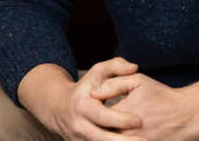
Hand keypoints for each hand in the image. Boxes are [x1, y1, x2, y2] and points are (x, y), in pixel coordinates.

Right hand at [19, 59, 147, 140]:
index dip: (120, 119)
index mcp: (83, 106)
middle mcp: (80, 126)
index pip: (102, 116)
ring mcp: (80, 140)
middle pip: (102, 139)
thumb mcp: (96, 73)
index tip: (139, 120)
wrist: (59, 108)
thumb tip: (134, 67)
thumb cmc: (84, 89)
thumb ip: (116, 66)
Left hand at [92, 73, 198, 140]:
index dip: (93, 114)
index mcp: (121, 113)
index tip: (92, 111)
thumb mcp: (138, 81)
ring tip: (107, 130)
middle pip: (102, 133)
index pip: (98, 117)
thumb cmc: (162, 96)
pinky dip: (121, 140)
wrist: (188, 114)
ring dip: (107, 136)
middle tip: (95, 125)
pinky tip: (121, 135)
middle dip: (97, 129)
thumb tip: (93, 92)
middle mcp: (127, 132)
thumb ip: (113, 84)